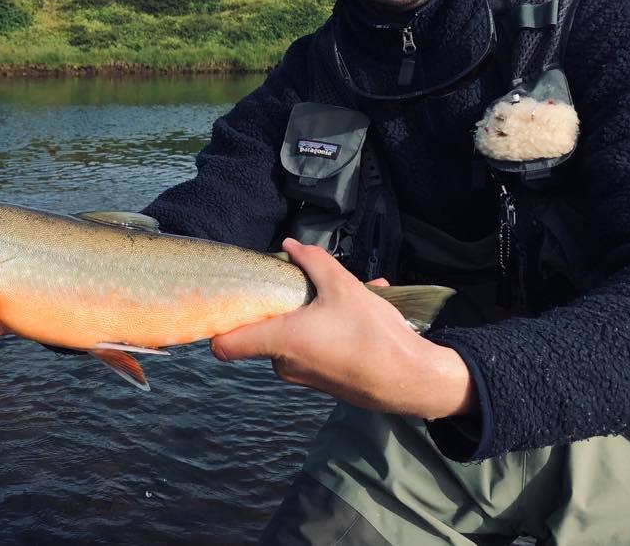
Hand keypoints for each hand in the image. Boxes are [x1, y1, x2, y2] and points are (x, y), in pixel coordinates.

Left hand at [209, 239, 475, 419]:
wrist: (412, 381)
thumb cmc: (372, 333)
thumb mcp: (344, 287)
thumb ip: (313, 262)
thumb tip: (289, 245)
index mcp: (280, 341)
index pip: (223, 346)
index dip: (217, 327)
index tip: (225, 306)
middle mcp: (284, 364)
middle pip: (263, 334)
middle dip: (280, 311)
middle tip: (307, 291)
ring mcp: (304, 378)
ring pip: (293, 340)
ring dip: (311, 319)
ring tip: (347, 300)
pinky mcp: (323, 384)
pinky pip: (314, 352)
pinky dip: (328, 334)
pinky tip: (359, 318)